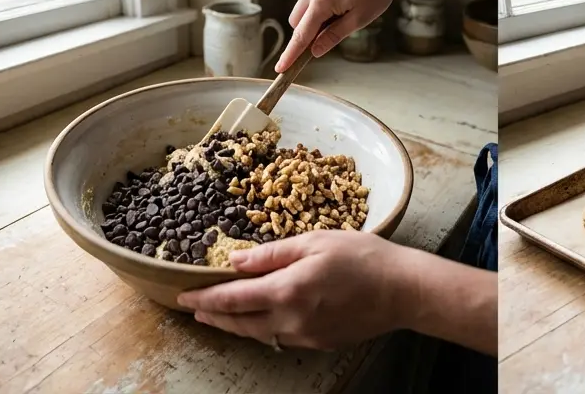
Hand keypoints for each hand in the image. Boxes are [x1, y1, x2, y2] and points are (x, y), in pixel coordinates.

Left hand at [177, 230, 413, 349]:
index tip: (184, 295)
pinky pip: (281, 337)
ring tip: (221, 316)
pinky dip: (264, 328)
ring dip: (236, 325)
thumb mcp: (315, 241)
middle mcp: (289, 320)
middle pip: (239, 323)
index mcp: (287, 290)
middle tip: (194, 309)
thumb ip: (272, 253)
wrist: (401, 290)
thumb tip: (235, 261)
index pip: (234, 298)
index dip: (206, 298)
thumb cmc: (362, 256)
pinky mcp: (318, 344)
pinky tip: (264, 318)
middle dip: (214, 316)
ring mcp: (304, 337)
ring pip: (258, 334)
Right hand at [277, 0, 411, 69]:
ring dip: (314, 19)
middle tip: (330, 36)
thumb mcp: (360, 19)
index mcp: (322, 0)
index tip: (281, 68)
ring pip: (303, 8)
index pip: (301, 34)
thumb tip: (315, 51)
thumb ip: (334, 36)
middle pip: (296, 21)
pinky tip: (343, 2)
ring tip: (343, 15)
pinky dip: (319, 6)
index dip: (290, 54)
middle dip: (306, 34)